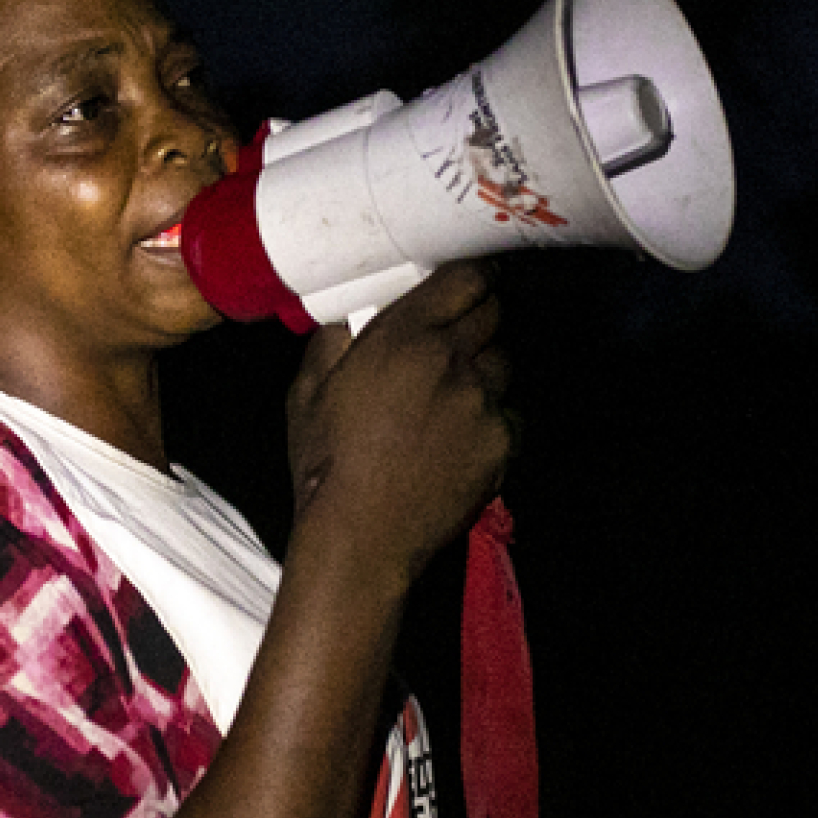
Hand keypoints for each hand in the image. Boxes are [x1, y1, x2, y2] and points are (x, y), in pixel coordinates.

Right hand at [284, 261, 511, 585]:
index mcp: (403, 337)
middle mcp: (452, 361)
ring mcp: (484, 403)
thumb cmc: (326, 465)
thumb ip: (334, 339)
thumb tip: (352, 316)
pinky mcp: (503, 442)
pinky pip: (510, 414)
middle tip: (456, 340)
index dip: (470, 279)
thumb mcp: (307, 391)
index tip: (468, 286)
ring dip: (485, 370)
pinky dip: (492, 419)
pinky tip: (461, 439)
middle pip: (492, 315)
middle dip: (477, 320)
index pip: (465, 280)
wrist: (360, 538)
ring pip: (503, 363)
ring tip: (454, 397)